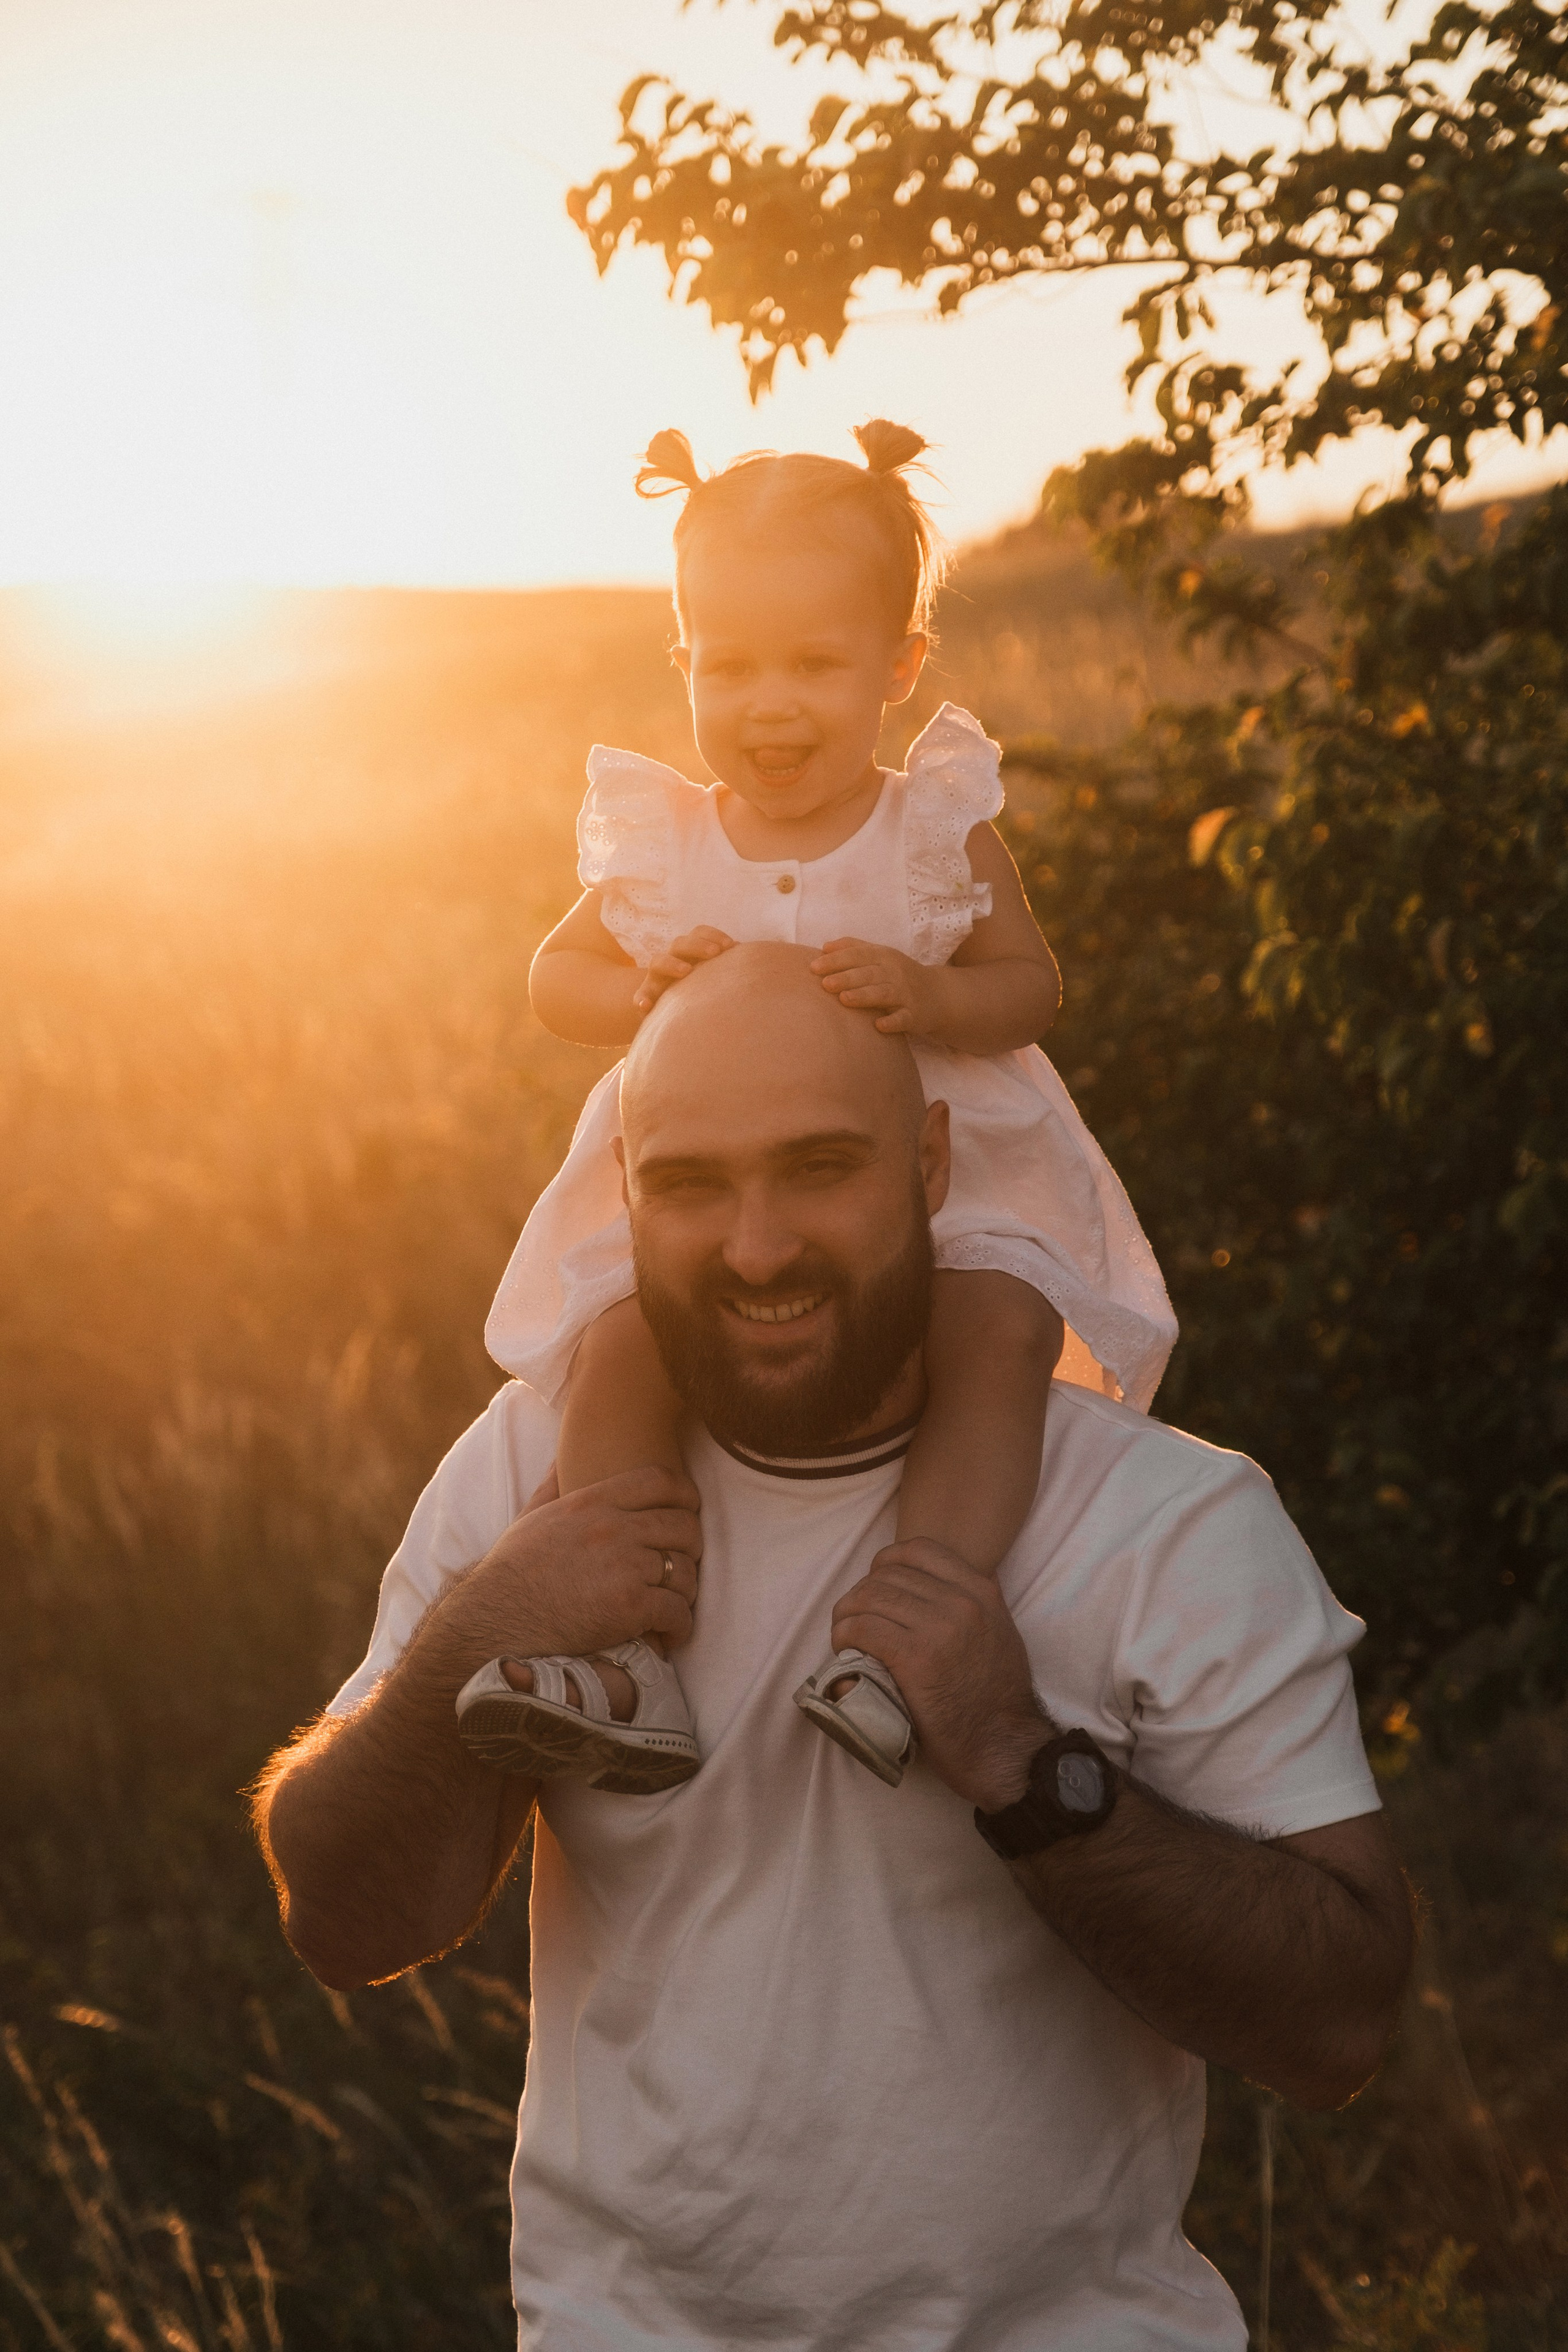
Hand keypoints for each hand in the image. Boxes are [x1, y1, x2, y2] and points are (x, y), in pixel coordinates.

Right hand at [429, 1465, 702, 1688]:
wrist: (494, 1621)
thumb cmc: (510, 1573)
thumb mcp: (531, 1518)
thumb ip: (552, 1486)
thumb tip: (561, 1460)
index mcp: (592, 1502)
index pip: (661, 1480)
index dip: (686, 1495)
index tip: (690, 1511)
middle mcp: (613, 1527)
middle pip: (684, 1525)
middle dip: (691, 1547)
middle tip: (683, 1566)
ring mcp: (625, 1566)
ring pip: (686, 1570)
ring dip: (687, 1590)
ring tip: (676, 1604)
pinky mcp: (630, 1606)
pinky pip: (678, 1611)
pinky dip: (682, 1625)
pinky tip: (671, 1635)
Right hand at [633, 927, 733, 1013]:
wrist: (671, 1012)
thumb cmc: (700, 990)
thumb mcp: (712, 975)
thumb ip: (726, 965)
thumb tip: (748, 953)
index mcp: (690, 952)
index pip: (698, 933)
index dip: (713, 935)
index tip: (731, 945)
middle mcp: (672, 960)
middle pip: (679, 943)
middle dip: (697, 945)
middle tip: (714, 953)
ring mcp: (656, 978)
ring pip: (657, 962)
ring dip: (671, 964)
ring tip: (685, 971)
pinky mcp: (645, 998)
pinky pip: (639, 996)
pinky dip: (641, 999)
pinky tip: (645, 1006)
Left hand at [809, 937, 938, 1034]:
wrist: (937, 994)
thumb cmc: (898, 975)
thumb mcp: (880, 955)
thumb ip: (853, 948)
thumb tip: (824, 947)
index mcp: (883, 956)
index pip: (858, 955)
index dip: (836, 960)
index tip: (813, 967)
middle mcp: (895, 973)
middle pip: (869, 973)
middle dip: (847, 977)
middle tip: (825, 984)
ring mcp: (906, 994)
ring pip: (884, 993)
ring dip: (864, 996)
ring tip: (844, 999)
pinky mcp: (915, 1015)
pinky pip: (903, 1018)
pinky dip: (892, 1022)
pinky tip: (878, 1025)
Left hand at [830, 1539, 1051, 1809]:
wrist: (1005, 1746)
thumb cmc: (998, 1698)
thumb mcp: (999, 1632)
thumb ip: (972, 1604)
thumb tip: (932, 1587)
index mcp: (981, 1590)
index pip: (919, 1549)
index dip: (886, 1563)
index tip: (876, 1585)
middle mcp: (962, 1601)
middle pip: (887, 1575)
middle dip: (861, 1594)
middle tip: (853, 1619)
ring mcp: (939, 1628)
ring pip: (869, 1598)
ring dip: (846, 1615)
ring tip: (843, 1635)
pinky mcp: (915, 1658)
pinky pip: (863, 1629)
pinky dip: (844, 1635)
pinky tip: (843, 1649)